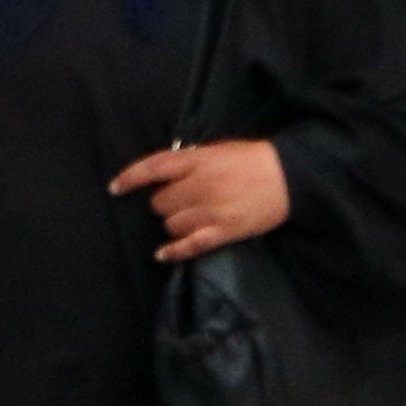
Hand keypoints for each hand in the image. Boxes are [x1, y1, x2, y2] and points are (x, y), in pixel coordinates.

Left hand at [111, 137, 287, 262]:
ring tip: (190, 217)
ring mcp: (212, 210)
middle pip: (160, 203)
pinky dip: (173, 251)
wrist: (290, 176)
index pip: (154, 167)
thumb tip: (161, 176)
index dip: (130, 178)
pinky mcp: (224, 231)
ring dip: (174, 223)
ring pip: (171, 225)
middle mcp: (202, 185)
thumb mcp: (218, 151)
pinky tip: (163, 254)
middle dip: (164, 203)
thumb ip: (189, 162)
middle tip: (179, 200)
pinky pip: (190, 246)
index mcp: (199, 160)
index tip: (115, 188)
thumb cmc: (252, 160)